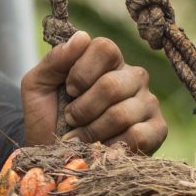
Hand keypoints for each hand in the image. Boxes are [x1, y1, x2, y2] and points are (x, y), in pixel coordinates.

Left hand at [21, 30, 166, 153]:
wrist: (54, 158)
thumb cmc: (47, 118)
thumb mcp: (38, 86)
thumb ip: (55, 60)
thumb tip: (82, 37)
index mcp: (108, 61)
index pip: (105, 48)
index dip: (82, 72)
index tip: (68, 91)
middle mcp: (133, 77)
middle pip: (112, 85)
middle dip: (82, 109)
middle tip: (70, 119)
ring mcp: (148, 102)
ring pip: (122, 114)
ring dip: (92, 132)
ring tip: (80, 138)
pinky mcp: (157, 130)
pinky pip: (138, 135)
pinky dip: (112, 147)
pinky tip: (102, 150)